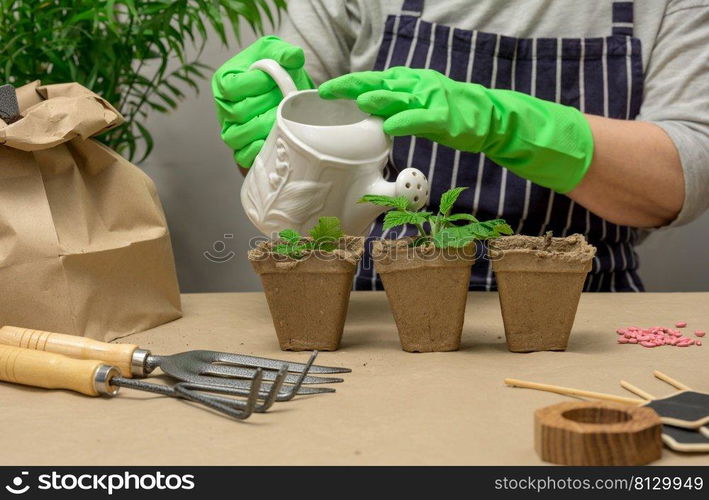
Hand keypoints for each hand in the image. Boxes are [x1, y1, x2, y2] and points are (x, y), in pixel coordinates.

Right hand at [212, 36, 313, 167]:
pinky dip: (257, 152)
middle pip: (237, 112)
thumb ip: (283, 52)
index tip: (275, 81)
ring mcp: (230, 129)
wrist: (285, 91)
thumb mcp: (276, 53)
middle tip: (285, 100)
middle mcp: (223, 106)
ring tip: (282, 119)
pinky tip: (273, 142)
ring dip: (262, 129)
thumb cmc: (276, 70)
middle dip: (265, 106)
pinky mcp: (240, 148)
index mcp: (225, 80)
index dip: (255, 85)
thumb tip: (295, 57)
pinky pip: (241, 156)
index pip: (232, 87)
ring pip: (236, 136)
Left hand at [319, 67, 592, 192]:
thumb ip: (393, 104)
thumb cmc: (448, 112)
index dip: (348, 84)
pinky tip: (389, 126)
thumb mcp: (417, 103)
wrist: (487, 117)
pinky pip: (421, 119)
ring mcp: (430, 100)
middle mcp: (416, 86)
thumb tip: (364, 108)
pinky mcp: (443, 118)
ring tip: (359, 101)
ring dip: (378, 98)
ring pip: (399, 98)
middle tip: (328, 91)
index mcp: (408, 82)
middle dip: (353, 87)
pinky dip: (404, 122)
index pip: (373, 79)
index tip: (324, 91)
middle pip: (379, 83)